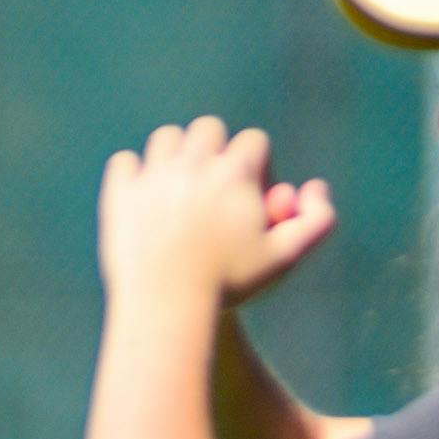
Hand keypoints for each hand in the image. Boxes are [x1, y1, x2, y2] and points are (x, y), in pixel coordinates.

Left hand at [97, 121, 333, 307]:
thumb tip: (314, 187)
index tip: (249, 196)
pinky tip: (144, 199)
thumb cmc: (230, 286)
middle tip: (211, 188)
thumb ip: (317, 223)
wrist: (167, 308)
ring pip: (167, 139)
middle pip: (209, 130)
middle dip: (215, 152)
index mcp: (236, 172)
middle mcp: (195, 163)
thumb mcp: (284, 259)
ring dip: (175, 157)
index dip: (257, 167)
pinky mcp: (121, 194)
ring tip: (179, 190)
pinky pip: (124, 162)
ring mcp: (154, 175)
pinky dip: (133, 175)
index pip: (254, 142)